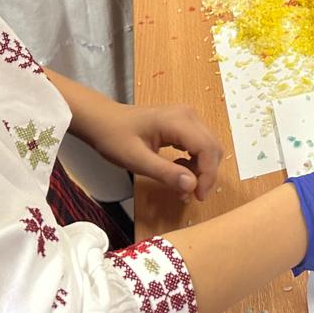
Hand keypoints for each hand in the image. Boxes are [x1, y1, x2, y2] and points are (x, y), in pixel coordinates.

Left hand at [80, 103, 222, 202]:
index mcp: (179, 121)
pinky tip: (178, 171)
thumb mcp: (136, 159)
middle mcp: (189, 115)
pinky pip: (198, 144)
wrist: (101, 120)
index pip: (207, 149)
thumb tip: (192, 186)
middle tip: (191, 195)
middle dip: (206, 174)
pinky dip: (194, 161)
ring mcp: (187, 117)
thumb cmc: (114, 137)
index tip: (197, 196)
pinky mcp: (183, 123)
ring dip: (201, 169)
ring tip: (182, 186)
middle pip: (212, 147)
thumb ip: (165, 172)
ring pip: (208, 147)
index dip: (207, 175)